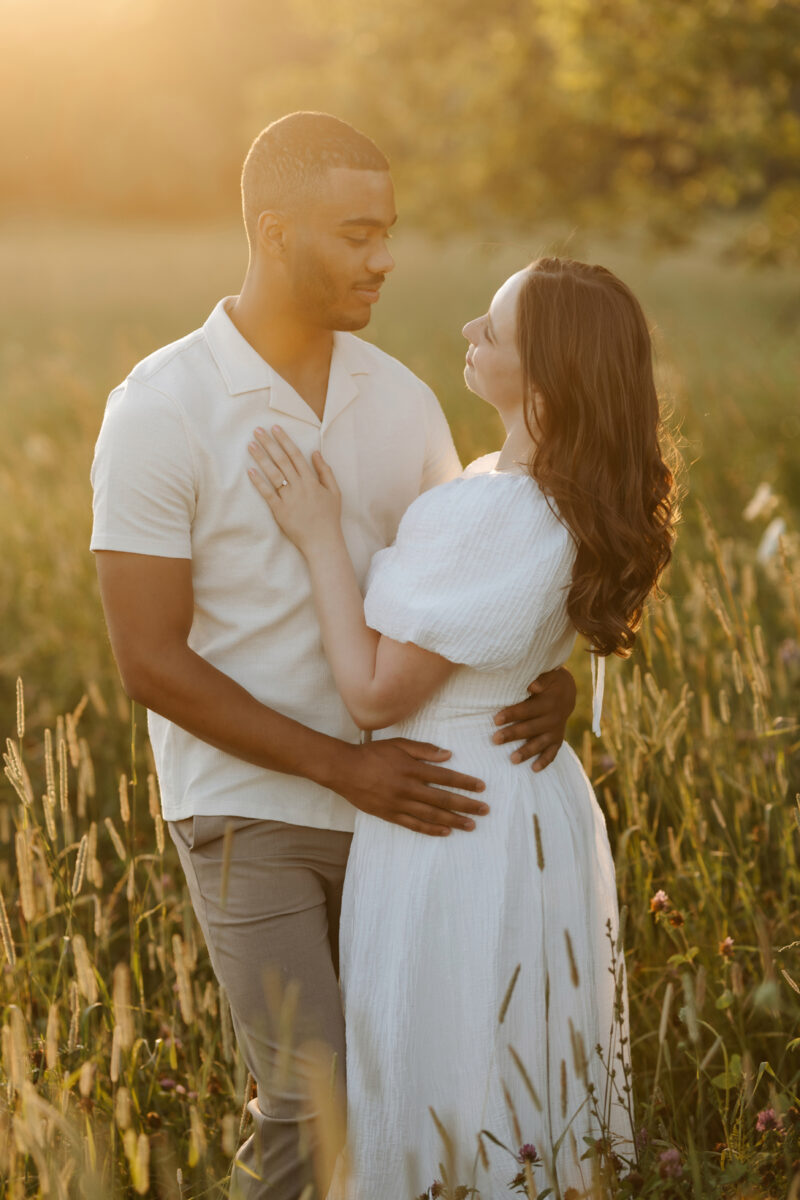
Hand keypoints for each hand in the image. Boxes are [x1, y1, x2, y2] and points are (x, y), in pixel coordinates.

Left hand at [248, 425, 341, 551]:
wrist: (322, 541)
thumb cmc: (329, 517)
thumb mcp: (334, 492)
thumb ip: (325, 471)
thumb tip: (315, 452)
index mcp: (312, 481)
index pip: (296, 455)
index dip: (285, 441)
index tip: (275, 428)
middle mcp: (299, 486)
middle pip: (281, 460)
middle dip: (269, 444)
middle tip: (257, 430)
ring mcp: (288, 498)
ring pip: (273, 474)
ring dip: (261, 458)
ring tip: (250, 445)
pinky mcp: (279, 511)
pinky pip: (267, 494)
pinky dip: (258, 482)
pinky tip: (249, 471)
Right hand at [333, 739, 488, 836]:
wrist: (344, 770)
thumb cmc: (372, 754)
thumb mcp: (399, 744)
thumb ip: (424, 750)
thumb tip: (448, 755)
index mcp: (412, 769)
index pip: (445, 777)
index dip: (465, 782)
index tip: (481, 787)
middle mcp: (408, 788)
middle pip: (443, 799)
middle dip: (466, 805)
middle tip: (484, 810)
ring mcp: (399, 804)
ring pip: (432, 815)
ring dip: (453, 820)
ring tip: (471, 825)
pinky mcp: (390, 815)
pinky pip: (414, 825)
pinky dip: (431, 829)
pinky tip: (446, 832)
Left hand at [492, 666, 576, 771]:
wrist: (567, 692)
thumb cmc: (549, 681)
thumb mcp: (548, 675)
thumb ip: (540, 679)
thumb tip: (532, 685)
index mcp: (548, 702)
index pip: (527, 710)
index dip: (512, 714)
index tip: (496, 720)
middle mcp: (553, 719)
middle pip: (530, 728)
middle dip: (512, 734)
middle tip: (495, 739)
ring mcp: (556, 731)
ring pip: (540, 743)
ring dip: (527, 751)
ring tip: (512, 760)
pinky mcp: (558, 739)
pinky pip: (552, 753)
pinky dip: (544, 761)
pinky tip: (534, 769)